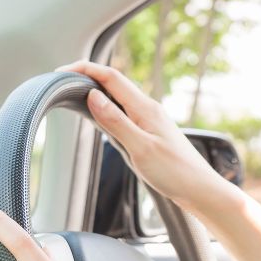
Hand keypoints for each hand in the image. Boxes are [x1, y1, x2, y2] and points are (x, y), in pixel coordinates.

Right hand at [59, 60, 228, 213]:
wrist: (200, 190)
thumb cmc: (175, 172)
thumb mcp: (140, 148)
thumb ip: (115, 122)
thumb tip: (93, 95)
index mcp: (145, 108)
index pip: (111, 77)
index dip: (85, 69)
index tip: (61, 73)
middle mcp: (147, 109)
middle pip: (113, 83)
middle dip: (87, 77)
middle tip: (62, 83)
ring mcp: (148, 121)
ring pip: (118, 98)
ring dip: (96, 93)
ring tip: (73, 95)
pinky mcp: (149, 133)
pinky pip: (123, 114)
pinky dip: (106, 110)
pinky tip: (98, 118)